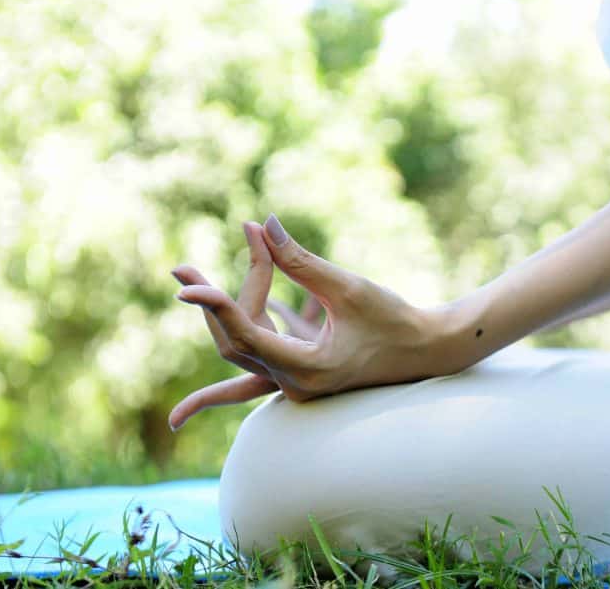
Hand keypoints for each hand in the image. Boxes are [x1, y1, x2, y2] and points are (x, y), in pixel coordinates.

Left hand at [169, 214, 459, 429]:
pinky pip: (254, 351)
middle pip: (235, 343)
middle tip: (181, 267)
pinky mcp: (298, 370)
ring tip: (191, 275)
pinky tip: (219, 296)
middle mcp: (295, 384)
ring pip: (241, 347)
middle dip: (210, 305)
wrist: (428, 350)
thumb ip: (300, 260)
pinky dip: (239, 322)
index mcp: (308, 370)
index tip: (185, 284)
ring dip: (220, 312)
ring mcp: (295, 381)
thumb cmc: (395, 319)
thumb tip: (261, 225)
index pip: (246, 336)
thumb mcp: (348, 287)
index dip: (214, 306)